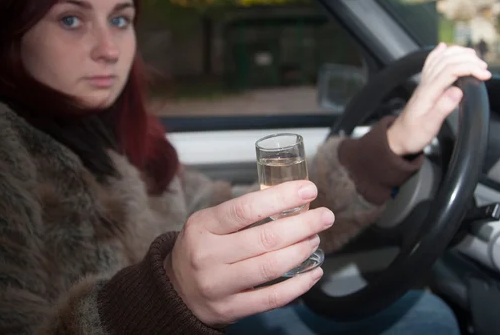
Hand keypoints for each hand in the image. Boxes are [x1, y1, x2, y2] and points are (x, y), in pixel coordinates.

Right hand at [164, 180, 334, 326]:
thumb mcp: (208, 224)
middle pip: (265, 238)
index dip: (281, 197)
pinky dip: (299, 285)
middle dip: (303, 225)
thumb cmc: (200, 249)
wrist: (175, 291)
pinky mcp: (231, 309)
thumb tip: (289, 199)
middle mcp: (208, 255)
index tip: (307, 190)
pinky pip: (272, 297)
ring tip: (315, 239)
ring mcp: (219, 285)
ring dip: (302, 251)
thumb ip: (241, 214)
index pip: (246, 208)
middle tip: (324, 217)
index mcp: (203, 226)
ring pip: (271, 266)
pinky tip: (314, 272)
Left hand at [387, 43, 491, 155]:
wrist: (399, 138)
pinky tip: (443, 47)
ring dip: (458, 54)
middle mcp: (425, 84)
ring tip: (474, 57)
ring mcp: (423, 84)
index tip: (485, 75)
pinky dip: (439, 53)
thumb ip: (443, 108)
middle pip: (446, 61)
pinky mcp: (424, 86)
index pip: (450, 70)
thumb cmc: (414, 134)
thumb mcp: (429, 126)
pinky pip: (430, 64)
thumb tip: (458, 91)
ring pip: (439, 59)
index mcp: (428, 92)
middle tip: (484, 68)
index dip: (469, 68)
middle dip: (468, 59)